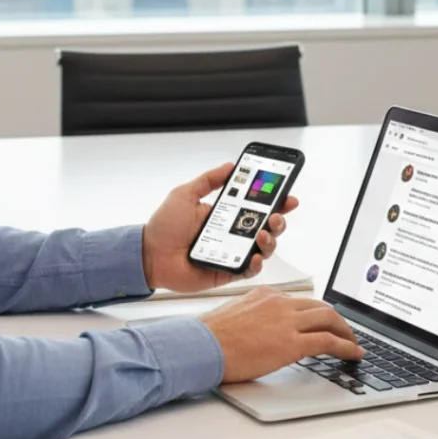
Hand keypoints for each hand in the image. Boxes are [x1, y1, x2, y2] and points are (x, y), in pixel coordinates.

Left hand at [141, 163, 295, 292]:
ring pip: (263, 249)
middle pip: (266, 227)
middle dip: (278, 220)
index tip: (288, 196)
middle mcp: (232, 234)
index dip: (275, 202)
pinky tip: (255, 256)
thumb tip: (231, 165)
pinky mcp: (228, 272)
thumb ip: (209, 180)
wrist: (149, 254)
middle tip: (277, 215)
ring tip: (263, 233)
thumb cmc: (164, 225)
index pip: (256, 207)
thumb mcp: (185, 194)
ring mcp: (232, 253)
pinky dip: (256, 264)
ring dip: (270, 240)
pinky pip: (249, 270)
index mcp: (225, 215)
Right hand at [200, 287, 364, 382]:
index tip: (323, 322)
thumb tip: (263, 331)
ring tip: (353, 344)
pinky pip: (328, 341)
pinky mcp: (291, 343)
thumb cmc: (211, 337)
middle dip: (337, 319)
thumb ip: (255, 317)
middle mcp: (279, 303)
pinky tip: (354, 354)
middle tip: (346, 332)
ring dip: (347, 332)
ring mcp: (287, 321)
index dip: (317, 313)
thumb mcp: (236, 316)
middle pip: (320, 306)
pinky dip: (346, 346)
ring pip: (330, 319)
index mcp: (266, 294)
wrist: (202, 346)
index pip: (300, 300)